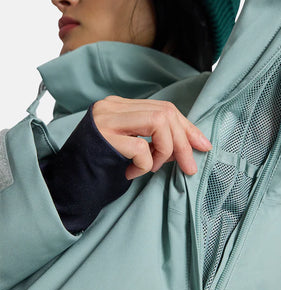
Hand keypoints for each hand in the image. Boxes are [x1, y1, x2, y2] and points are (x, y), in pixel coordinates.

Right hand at [92, 95, 211, 179]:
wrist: (68, 185)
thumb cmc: (102, 168)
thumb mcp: (132, 148)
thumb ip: (155, 139)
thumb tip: (191, 144)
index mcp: (120, 105)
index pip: (164, 108)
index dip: (187, 128)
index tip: (203, 146)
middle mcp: (112, 106)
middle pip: (165, 113)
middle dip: (183, 142)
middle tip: (189, 167)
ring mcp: (106, 119)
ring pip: (159, 122)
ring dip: (165, 151)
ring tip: (152, 168)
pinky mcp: (103, 136)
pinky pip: (141, 148)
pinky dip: (144, 165)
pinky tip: (130, 174)